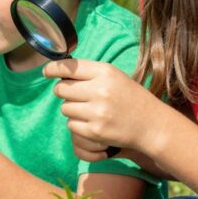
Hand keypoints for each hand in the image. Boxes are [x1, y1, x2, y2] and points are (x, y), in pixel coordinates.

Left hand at [43, 58, 160, 159]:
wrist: (151, 125)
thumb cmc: (130, 98)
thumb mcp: (114, 77)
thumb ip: (89, 73)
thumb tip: (59, 73)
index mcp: (105, 72)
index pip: (69, 67)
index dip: (53, 69)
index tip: (46, 72)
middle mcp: (100, 90)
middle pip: (61, 89)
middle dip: (63, 92)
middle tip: (75, 95)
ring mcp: (97, 112)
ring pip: (65, 108)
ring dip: (72, 109)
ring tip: (89, 110)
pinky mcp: (94, 131)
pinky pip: (71, 125)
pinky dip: (77, 124)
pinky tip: (92, 122)